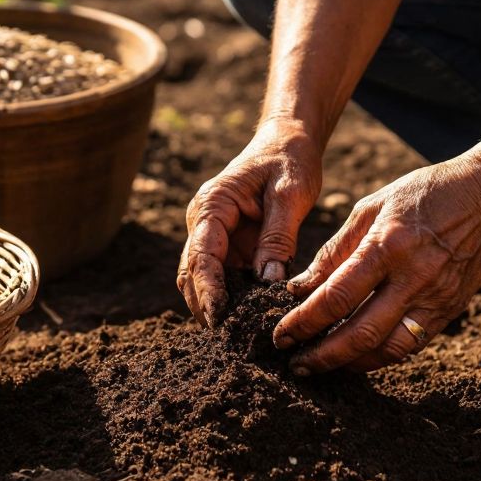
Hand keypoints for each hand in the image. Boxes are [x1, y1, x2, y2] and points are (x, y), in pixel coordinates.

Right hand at [178, 119, 322, 325]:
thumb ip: (277, 238)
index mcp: (212, 206)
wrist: (288, 141)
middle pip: (191, 274)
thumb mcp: (290, 194)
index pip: (201, 255)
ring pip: (201, 281)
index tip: (219, 318)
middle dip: (205, 306)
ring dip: (215, 306)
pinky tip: (250, 320)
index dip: (207, 290)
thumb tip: (267, 282)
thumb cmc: (289, 160)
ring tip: (239, 337)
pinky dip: (232, 299)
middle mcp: (203, 223)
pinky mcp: (229, 247)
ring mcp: (214, 236)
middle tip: (230, 339)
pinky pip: (223, 278)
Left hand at [273, 157, 480, 373]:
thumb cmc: (423, 194)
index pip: (337, 296)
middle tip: (294, 362)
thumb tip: (300, 288)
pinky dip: (379, 356)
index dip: (304, 321)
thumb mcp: (372, 207)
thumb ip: (335, 250)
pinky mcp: (450, 310)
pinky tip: (356, 356)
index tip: (281, 334)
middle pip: (360, 332)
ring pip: (387, 349)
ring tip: (321, 365)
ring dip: (349, 363)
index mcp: (387, 244)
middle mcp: (413, 276)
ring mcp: (436, 297)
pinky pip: (410, 345)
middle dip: (321, 354)